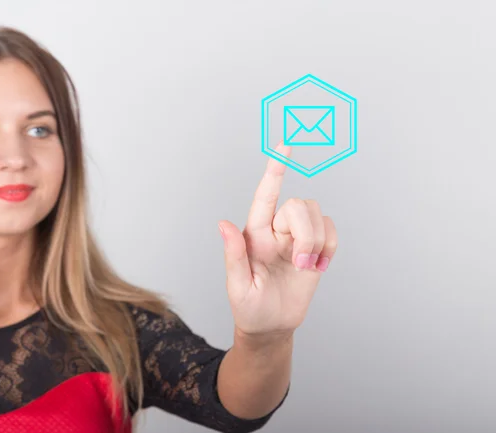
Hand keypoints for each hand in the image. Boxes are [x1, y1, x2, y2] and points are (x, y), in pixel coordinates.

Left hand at [218, 141, 337, 340]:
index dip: (275, 171)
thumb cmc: (250, 309)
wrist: (273, 327)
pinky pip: (332, 230)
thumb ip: (234, 254)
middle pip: (299, 206)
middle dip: (306, 233)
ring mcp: (296, 238)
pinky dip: (330, 245)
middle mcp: (275, 231)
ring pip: (317, 214)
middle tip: (299, 263)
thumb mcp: (238, 286)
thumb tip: (223, 224)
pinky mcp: (315, 249)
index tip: (284, 146)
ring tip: (306, 266)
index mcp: (254, 235)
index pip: (264, 196)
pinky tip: (318, 264)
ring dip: (318, 241)